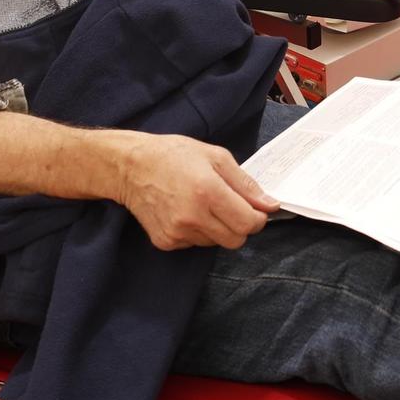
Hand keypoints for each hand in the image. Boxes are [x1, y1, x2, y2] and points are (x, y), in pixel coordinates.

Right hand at [117, 134, 277, 250]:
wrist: (130, 166)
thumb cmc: (174, 155)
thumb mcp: (216, 156)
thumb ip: (245, 184)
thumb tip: (270, 205)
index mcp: (208, 191)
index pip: (248, 223)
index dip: (258, 218)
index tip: (256, 209)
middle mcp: (192, 216)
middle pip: (236, 240)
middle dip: (241, 226)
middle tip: (231, 207)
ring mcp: (177, 232)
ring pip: (216, 243)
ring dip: (219, 228)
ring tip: (203, 204)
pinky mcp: (165, 241)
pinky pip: (196, 244)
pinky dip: (198, 232)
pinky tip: (186, 212)